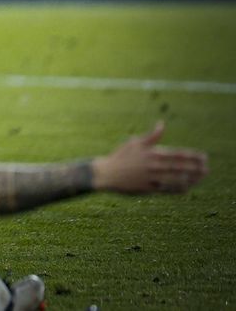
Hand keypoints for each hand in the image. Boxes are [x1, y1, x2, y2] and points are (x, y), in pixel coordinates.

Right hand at [93, 122, 208, 194]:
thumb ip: (152, 135)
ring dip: (192, 179)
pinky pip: (167, 190)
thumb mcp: (135, 142)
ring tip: (201, 177)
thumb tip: (162, 123)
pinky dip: (179, 189)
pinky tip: (187, 188)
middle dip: (196, 168)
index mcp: (151, 153)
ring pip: (176, 179)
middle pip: (180, 167)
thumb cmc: (121, 156)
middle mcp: (153, 165)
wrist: (106, 173)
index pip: (178, 154)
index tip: (204, 157)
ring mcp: (151, 178)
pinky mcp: (148, 189)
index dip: (193, 156)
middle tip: (207, 168)